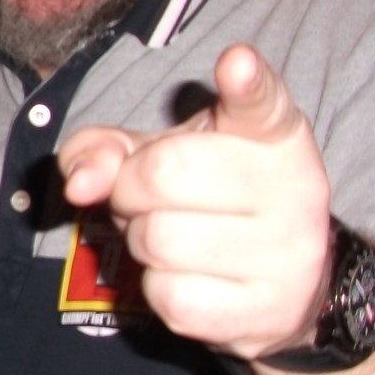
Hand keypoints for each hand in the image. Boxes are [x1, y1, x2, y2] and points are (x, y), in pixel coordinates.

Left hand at [57, 44, 333, 358]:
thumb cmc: (209, 201)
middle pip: (161, 175)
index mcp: (273, 134)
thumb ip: (107, 148)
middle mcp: (294, 187)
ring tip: (169, 234)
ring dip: (141, 240)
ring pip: (158, 240)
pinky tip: (185, 276)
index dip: (245, 83)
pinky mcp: (266, 311)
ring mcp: (288, 254)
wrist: (280, 285)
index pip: (263, 102)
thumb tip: (79, 183)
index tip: (235, 63)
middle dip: (129, 189)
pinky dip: (157, 288)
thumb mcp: (162, 155)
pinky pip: (168, 296)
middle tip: (148, 199)